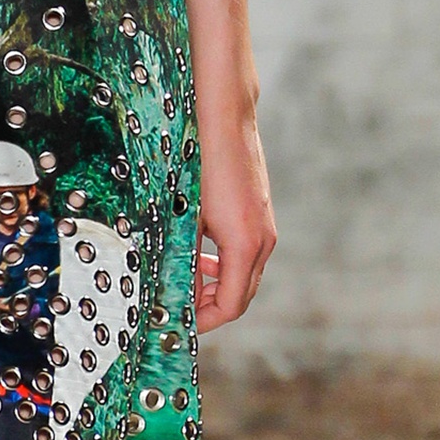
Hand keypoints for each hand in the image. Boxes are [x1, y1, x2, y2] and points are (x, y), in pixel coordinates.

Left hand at [194, 117, 274, 329]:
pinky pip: (247, 253)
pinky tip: (200, 256)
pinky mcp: (261, 214)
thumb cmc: (198, 163)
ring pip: (245, 274)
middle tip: (177, 308)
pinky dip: (225, 265)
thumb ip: (181, 260)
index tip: (178, 322)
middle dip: (210, 308)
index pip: (231, 306)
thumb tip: (173, 294)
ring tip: (186, 284)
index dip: (204, 321)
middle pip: (241, 295)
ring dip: (217, 286)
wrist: (223, 117)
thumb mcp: (183, 218)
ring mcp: (266, 226)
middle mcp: (263, 240)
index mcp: (244, 245)